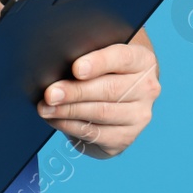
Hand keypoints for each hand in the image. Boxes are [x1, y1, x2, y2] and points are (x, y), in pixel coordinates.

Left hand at [37, 36, 159, 158]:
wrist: (117, 97)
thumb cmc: (102, 69)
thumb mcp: (98, 55)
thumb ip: (85, 55)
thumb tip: (55, 64)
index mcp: (142, 60)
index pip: (122, 58)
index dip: (98, 63)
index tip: (76, 69)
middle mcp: (147, 88)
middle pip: (109, 90)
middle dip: (75, 92)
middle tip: (50, 93)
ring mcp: (139, 115)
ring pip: (101, 113)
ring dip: (68, 111)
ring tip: (45, 108)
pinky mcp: (125, 137)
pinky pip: (95, 133)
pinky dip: (70, 126)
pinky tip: (55, 119)